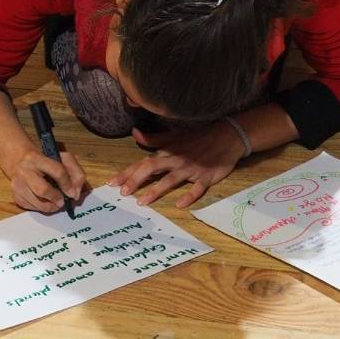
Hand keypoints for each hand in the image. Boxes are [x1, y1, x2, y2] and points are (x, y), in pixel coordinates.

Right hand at [8, 149, 87, 212]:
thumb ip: (75, 172)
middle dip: (57, 198)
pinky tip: (45, 200)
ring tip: (56, 202)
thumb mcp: (61, 158)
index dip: (68, 184)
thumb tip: (76, 194)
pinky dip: (43, 207)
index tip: (73, 193)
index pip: (57, 172)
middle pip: (43, 190)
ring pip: (39, 204)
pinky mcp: (16, 197)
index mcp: (36, 158)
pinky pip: (34, 208)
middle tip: (63, 201)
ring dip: (52, 206)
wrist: (19, 160)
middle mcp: (23, 171)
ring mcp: (18, 185)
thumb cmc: (44, 160)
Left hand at [110, 120, 245, 208]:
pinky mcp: (206, 177)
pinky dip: (189, 196)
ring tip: (142, 202)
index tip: (112, 183)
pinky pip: (196, 188)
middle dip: (136, 180)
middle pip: (152, 168)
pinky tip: (179, 204)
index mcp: (167, 152)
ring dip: (156, 190)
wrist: (227, 136)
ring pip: (170, 180)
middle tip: (123, 193)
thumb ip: (154, 138)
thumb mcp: (175, 136)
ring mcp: (191, 169)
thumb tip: (134, 133)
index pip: (143, 162)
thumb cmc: (198, 137)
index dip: (127, 172)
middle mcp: (176, 160)